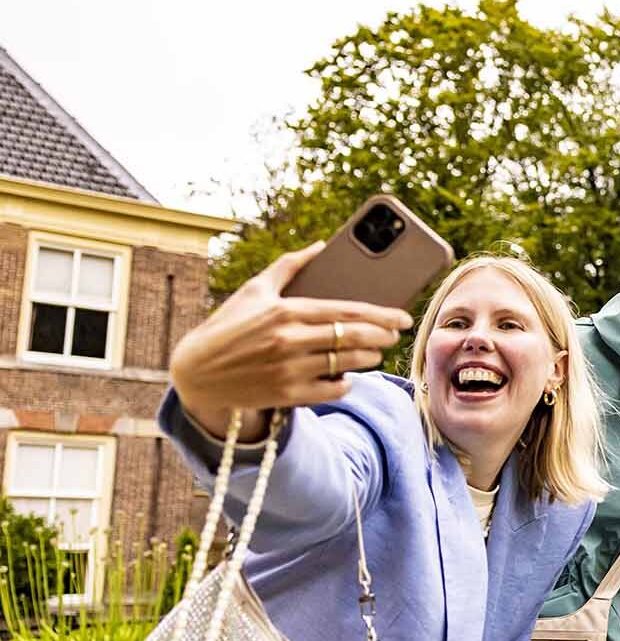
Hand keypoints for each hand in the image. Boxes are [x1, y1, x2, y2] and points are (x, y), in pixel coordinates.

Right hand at [170, 244, 413, 439]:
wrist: (195, 372)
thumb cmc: (229, 325)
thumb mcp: (254, 290)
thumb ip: (289, 266)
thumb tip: (321, 245)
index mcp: (286, 311)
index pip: (348, 311)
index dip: (383, 315)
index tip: (404, 317)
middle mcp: (290, 340)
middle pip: (355, 338)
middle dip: (383, 336)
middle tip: (394, 334)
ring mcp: (289, 369)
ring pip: (349, 364)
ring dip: (369, 358)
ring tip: (373, 352)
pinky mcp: (287, 394)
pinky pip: (334, 389)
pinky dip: (346, 382)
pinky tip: (347, 375)